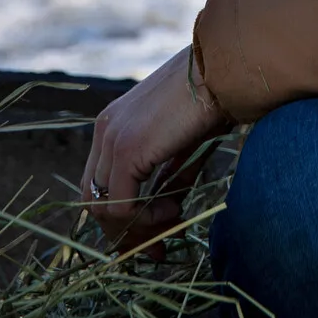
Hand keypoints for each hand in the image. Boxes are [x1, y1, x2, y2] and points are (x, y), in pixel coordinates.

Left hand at [81, 45, 227, 251]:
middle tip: (159, 250)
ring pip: (103, 208)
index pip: (99, 184)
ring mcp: (112, 138)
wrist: (223, 67)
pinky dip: (146, 220)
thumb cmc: (212, 96)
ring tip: (175, 222)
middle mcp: (105, 129)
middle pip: (94, 201)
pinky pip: (121, 205)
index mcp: (113, 123)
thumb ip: (167, 174)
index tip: (154, 236)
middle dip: (126, 233)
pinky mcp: (127, 149)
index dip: (123, 218)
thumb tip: (166, 209)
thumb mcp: (182, 142)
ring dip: (138, 229)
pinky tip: (174, 210)